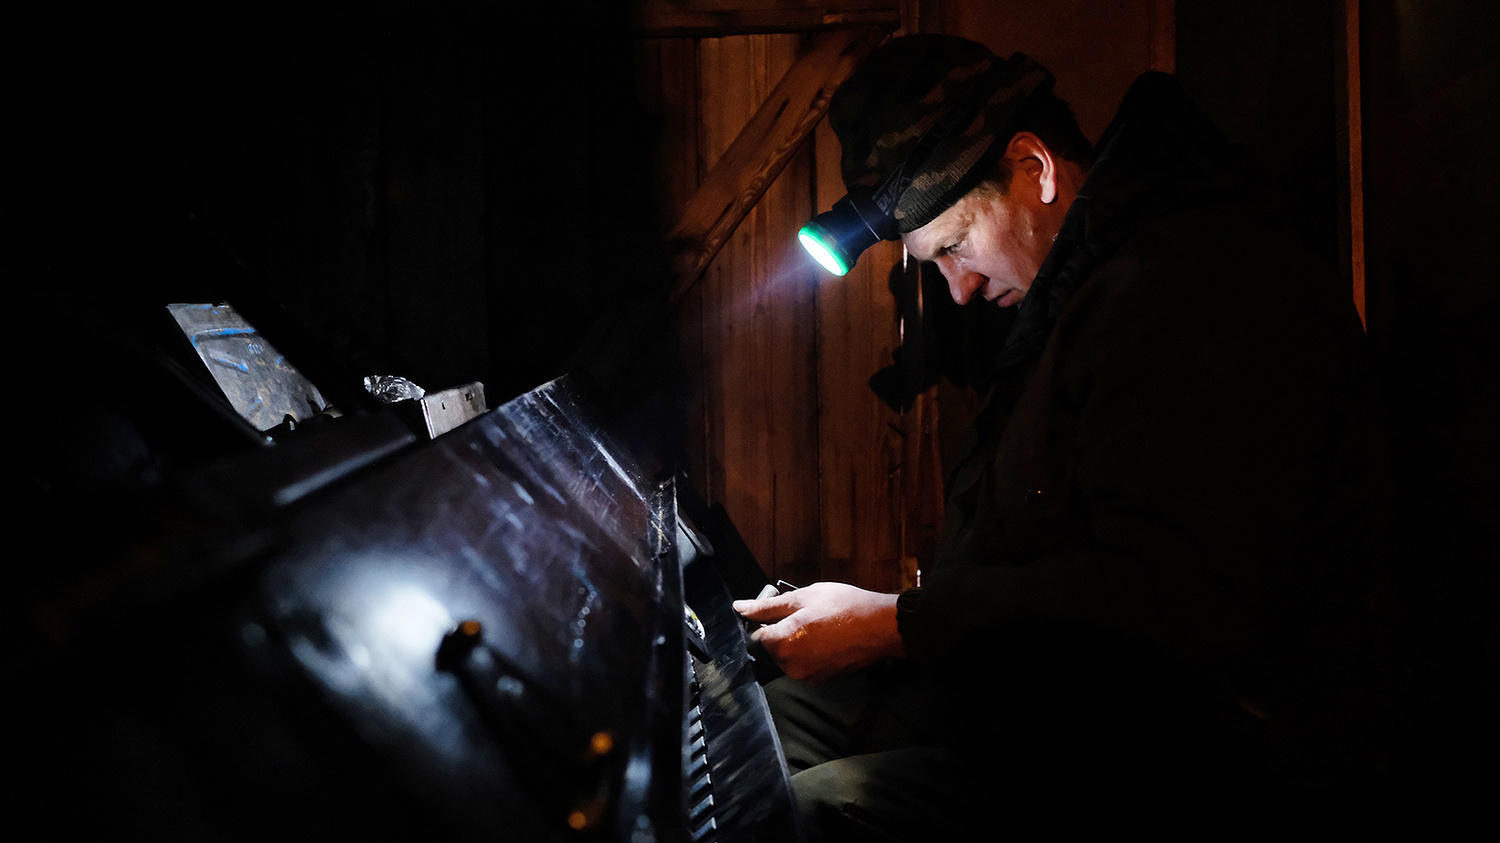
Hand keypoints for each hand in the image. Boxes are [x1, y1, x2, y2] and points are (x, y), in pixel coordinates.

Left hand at [732, 582, 904, 683]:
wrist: (882, 626)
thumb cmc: (843, 606)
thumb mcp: (803, 597)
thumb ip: (767, 607)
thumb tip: (739, 608)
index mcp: (782, 644)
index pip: (755, 636)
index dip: (764, 621)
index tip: (781, 610)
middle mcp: (790, 666)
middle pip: (770, 649)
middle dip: (779, 632)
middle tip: (802, 614)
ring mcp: (806, 676)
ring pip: (787, 657)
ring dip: (793, 642)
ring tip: (815, 624)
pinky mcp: (821, 679)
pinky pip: (803, 664)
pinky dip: (807, 652)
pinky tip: (824, 637)